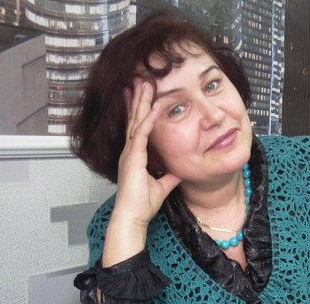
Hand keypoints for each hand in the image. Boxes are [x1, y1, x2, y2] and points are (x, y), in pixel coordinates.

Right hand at [103, 80, 181, 265]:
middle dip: (138, 99)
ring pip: (136, 121)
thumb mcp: (161, 185)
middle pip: (133, 119)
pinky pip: (142, 133)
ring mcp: (130, 153)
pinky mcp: (133, 157)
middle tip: (140, 80)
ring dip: (141, 102)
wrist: (132, 217)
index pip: (137, 128)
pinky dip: (149, 118)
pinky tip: (155, 106)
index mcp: (134, 156)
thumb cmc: (142, 205)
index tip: (143, 95)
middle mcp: (129, 151)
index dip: (140, 111)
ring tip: (144, 84)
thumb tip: (180, 170)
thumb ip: (169, 175)